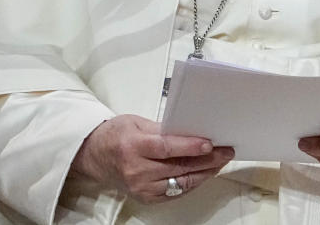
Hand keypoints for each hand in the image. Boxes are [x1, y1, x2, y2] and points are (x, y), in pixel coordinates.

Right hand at [70, 114, 233, 202]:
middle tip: (225, 151)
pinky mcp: (146, 198)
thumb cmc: (115, 135)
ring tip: (220, 161)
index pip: (167, 148)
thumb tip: (191, 131)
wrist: (94, 156)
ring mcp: (142, 187)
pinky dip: (192, 182)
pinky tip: (204, 173)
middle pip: (179, 167)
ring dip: (205, 172)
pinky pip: (176, 191)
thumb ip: (162, 128)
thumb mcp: (136, 122)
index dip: (191, 146)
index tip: (210, 143)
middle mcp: (137, 170)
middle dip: (207, 160)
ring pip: (181, 182)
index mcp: (133, 146)